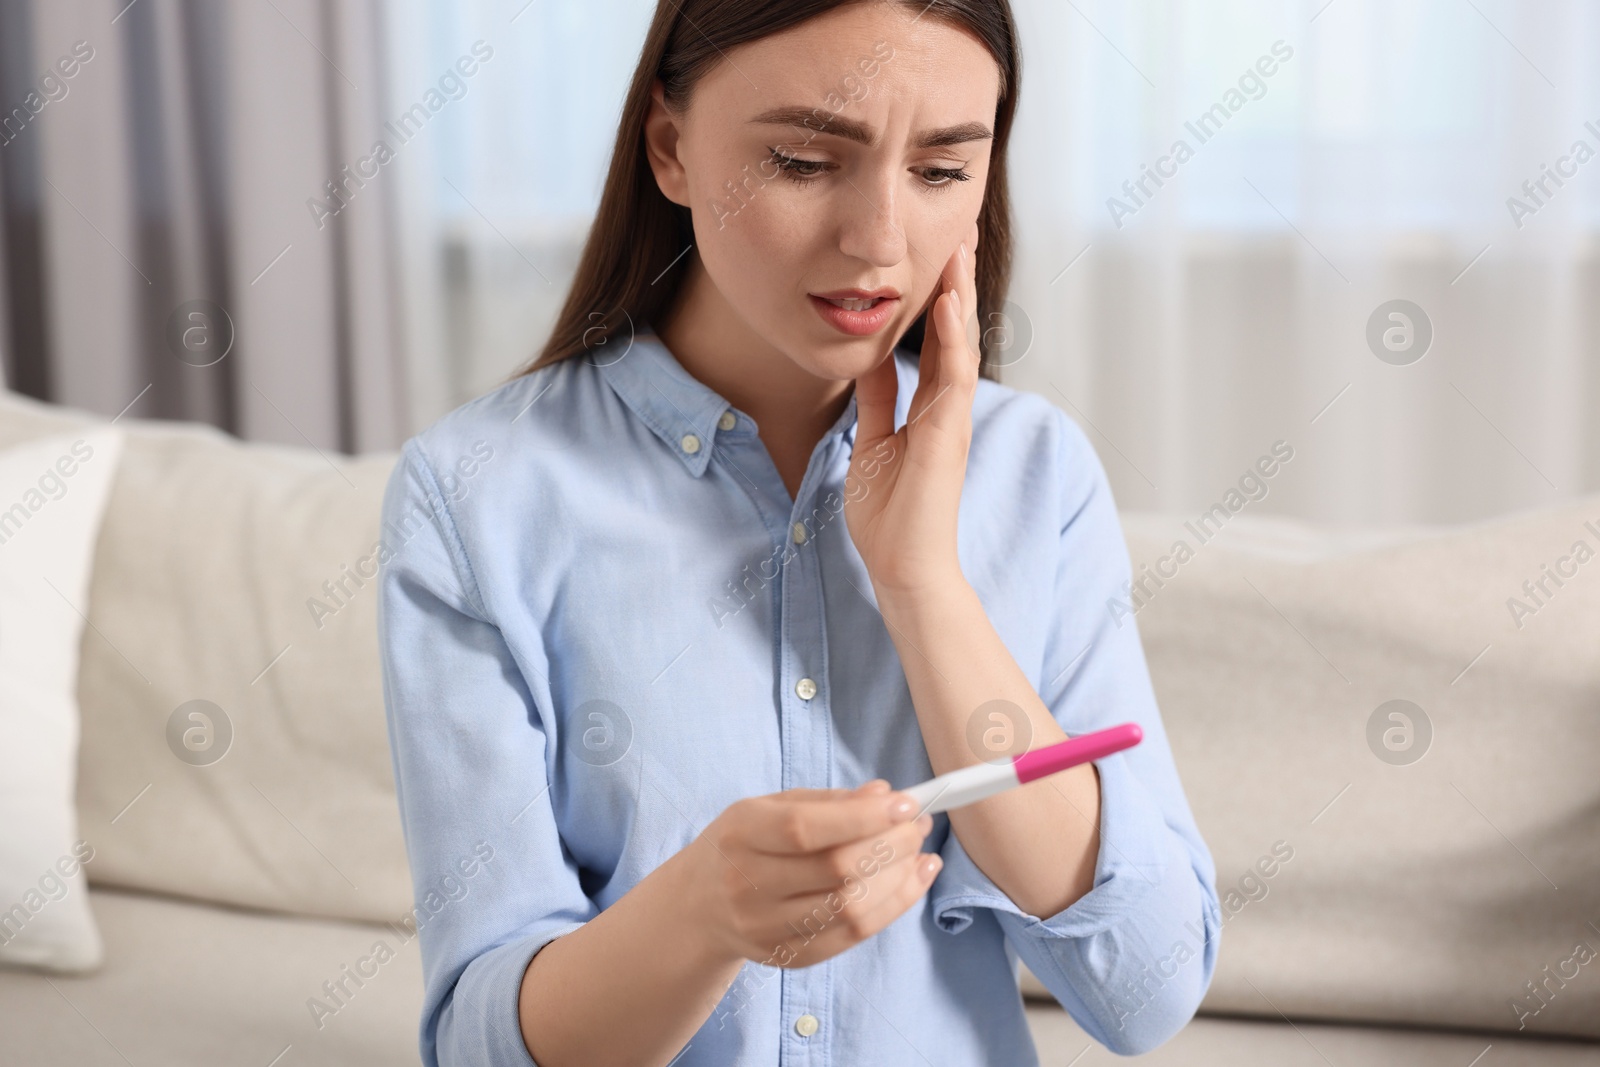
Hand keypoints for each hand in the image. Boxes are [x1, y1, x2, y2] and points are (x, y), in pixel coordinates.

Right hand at [684, 780, 940, 968]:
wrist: (698, 906)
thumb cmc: (742, 844)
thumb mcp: (768, 807)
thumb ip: (827, 801)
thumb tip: (884, 795)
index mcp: (741, 834)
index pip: (805, 830)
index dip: (863, 817)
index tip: (905, 803)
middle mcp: (748, 885)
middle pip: (836, 871)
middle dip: (891, 845)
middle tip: (918, 825)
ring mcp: (767, 928)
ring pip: (851, 910)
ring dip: (900, 879)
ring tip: (921, 853)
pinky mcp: (789, 957)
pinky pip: (852, 937)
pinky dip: (892, 908)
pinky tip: (911, 881)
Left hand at [845, 220, 981, 597]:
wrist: (903, 565)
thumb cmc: (890, 515)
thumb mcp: (872, 442)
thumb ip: (877, 400)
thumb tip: (871, 361)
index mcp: (930, 408)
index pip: (936, 341)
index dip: (937, 298)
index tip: (937, 256)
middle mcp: (947, 407)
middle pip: (955, 332)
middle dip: (958, 284)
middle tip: (959, 233)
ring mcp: (952, 418)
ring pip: (960, 344)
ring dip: (960, 297)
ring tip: (959, 251)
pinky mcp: (949, 434)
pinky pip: (953, 376)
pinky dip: (951, 337)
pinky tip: (946, 303)